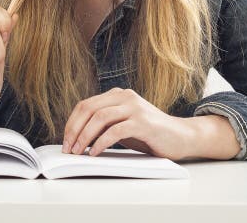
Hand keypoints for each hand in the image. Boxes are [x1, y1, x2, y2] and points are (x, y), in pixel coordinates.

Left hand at [62, 87, 192, 160]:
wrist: (181, 137)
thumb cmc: (149, 134)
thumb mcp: (123, 125)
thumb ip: (104, 125)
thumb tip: (77, 138)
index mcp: (118, 94)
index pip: (85, 105)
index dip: (71, 123)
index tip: (65, 140)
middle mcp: (125, 96)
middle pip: (89, 109)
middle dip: (74, 130)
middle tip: (68, 148)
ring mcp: (134, 107)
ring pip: (100, 118)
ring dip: (84, 137)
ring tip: (78, 152)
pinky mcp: (143, 122)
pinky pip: (115, 131)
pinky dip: (101, 143)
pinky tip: (95, 153)